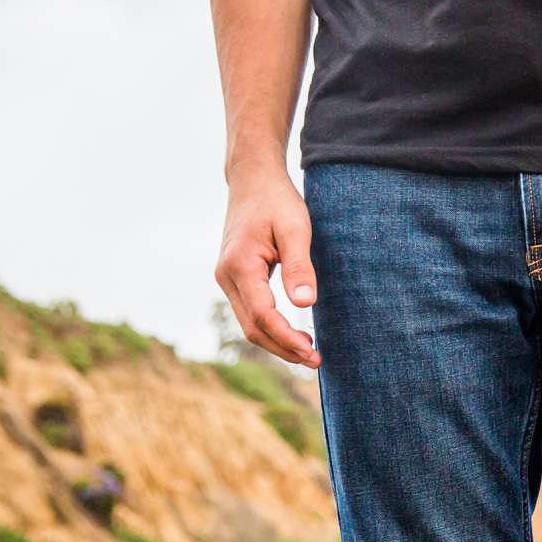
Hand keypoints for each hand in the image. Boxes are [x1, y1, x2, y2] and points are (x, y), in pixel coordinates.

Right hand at [215, 162, 320, 368]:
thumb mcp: (295, 229)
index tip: (312, 352)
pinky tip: (292, 334)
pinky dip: (270, 328)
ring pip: (249, 323)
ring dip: (276, 341)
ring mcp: (226, 278)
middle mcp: (226, 276)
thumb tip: (305, 303)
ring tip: (307, 352)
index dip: (287, 338)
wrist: (252, 180)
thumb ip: (300, 266)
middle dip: (283, 348)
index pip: (263, 315)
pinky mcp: (233, 279)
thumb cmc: (277, 201)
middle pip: (252, 327)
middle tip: (315, 360)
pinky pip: (249, 312)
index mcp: (240, 265)